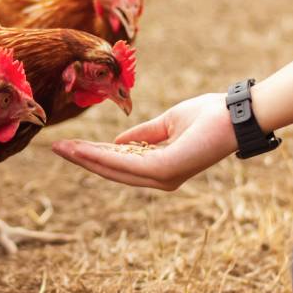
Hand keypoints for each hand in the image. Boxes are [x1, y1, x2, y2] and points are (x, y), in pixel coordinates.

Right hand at [51, 93, 238, 189]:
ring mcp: (163, 176)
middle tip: (56, 149)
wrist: (236, 114)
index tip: (70, 146)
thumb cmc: (211, 116)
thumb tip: (117, 143)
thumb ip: (144, 134)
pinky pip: (127, 163)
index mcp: (162, 168)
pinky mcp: (165, 169)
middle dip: (83, 159)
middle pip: (113, 170)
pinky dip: (103, 156)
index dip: (94, 155)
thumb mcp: (169, 123)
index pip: (121, 163)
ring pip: (115, 169)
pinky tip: (84, 148)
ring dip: (86, 158)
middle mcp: (161, 178)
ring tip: (62, 148)